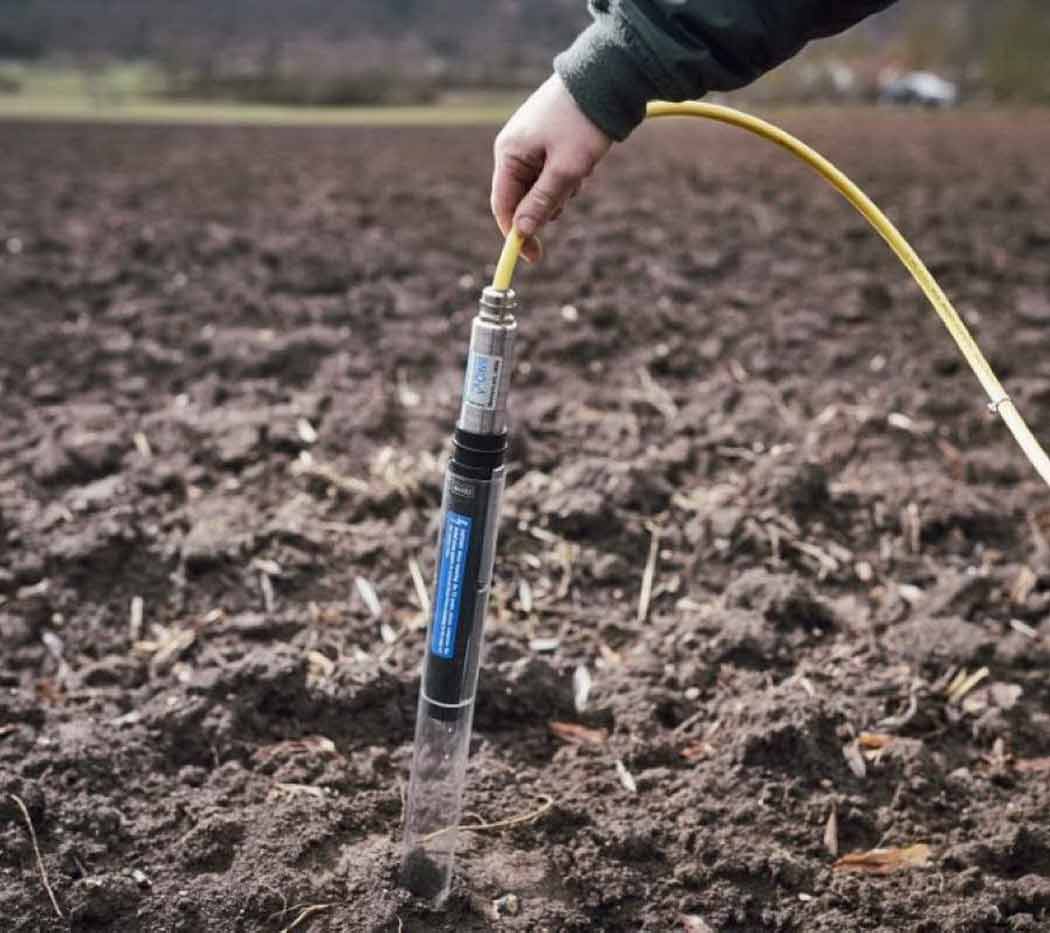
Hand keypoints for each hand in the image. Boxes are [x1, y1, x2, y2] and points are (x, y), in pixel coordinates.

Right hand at [491, 74, 611, 262]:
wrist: (608, 77)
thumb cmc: (583, 122)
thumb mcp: (565, 170)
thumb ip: (542, 203)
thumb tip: (521, 233)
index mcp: (509, 154)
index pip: (503, 207)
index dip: (516, 235)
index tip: (535, 257)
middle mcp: (514, 148)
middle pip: (523, 199)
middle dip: (547, 206)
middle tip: (572, 192)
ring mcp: (531, 143)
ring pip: (541, 187)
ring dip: (562, 190)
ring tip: (581, 170)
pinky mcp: (547, 139)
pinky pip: (552, 172)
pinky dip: (568, 176)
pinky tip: (584, 160)